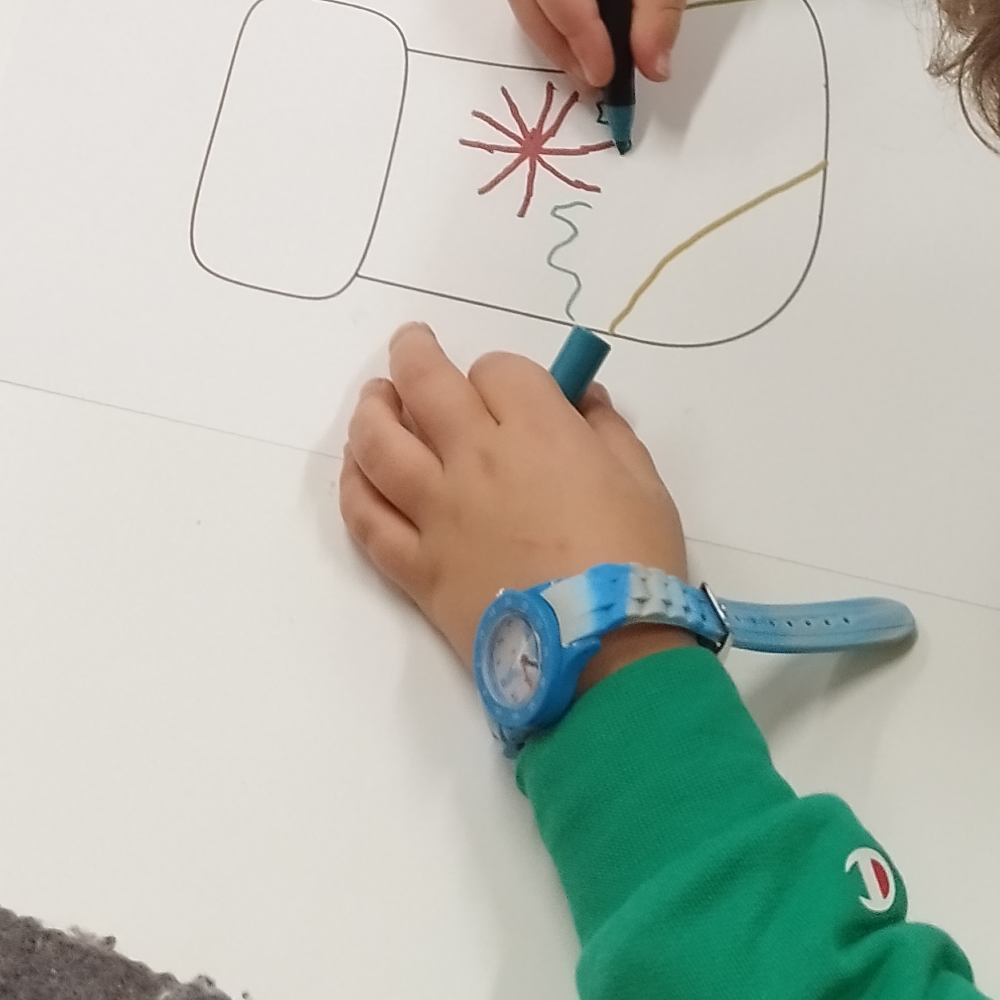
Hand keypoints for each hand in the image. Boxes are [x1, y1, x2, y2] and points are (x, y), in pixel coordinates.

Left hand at [341, 323, 692, 676]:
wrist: (603, 655)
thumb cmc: (634, 564)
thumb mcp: (643, 483)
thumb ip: (608, 431)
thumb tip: (584, 398)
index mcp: (536, 432)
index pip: (496, 371)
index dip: (500, 374)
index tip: (507, 390)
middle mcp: (475, 460)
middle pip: (425, 384)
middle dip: (413, 353)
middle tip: (410, 344)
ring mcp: (438, 513)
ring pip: (379, 445)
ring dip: (371, 411)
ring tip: (376, 400)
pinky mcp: (417, 567)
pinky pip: (368, 520)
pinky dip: (355, 489)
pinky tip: (358, 472)